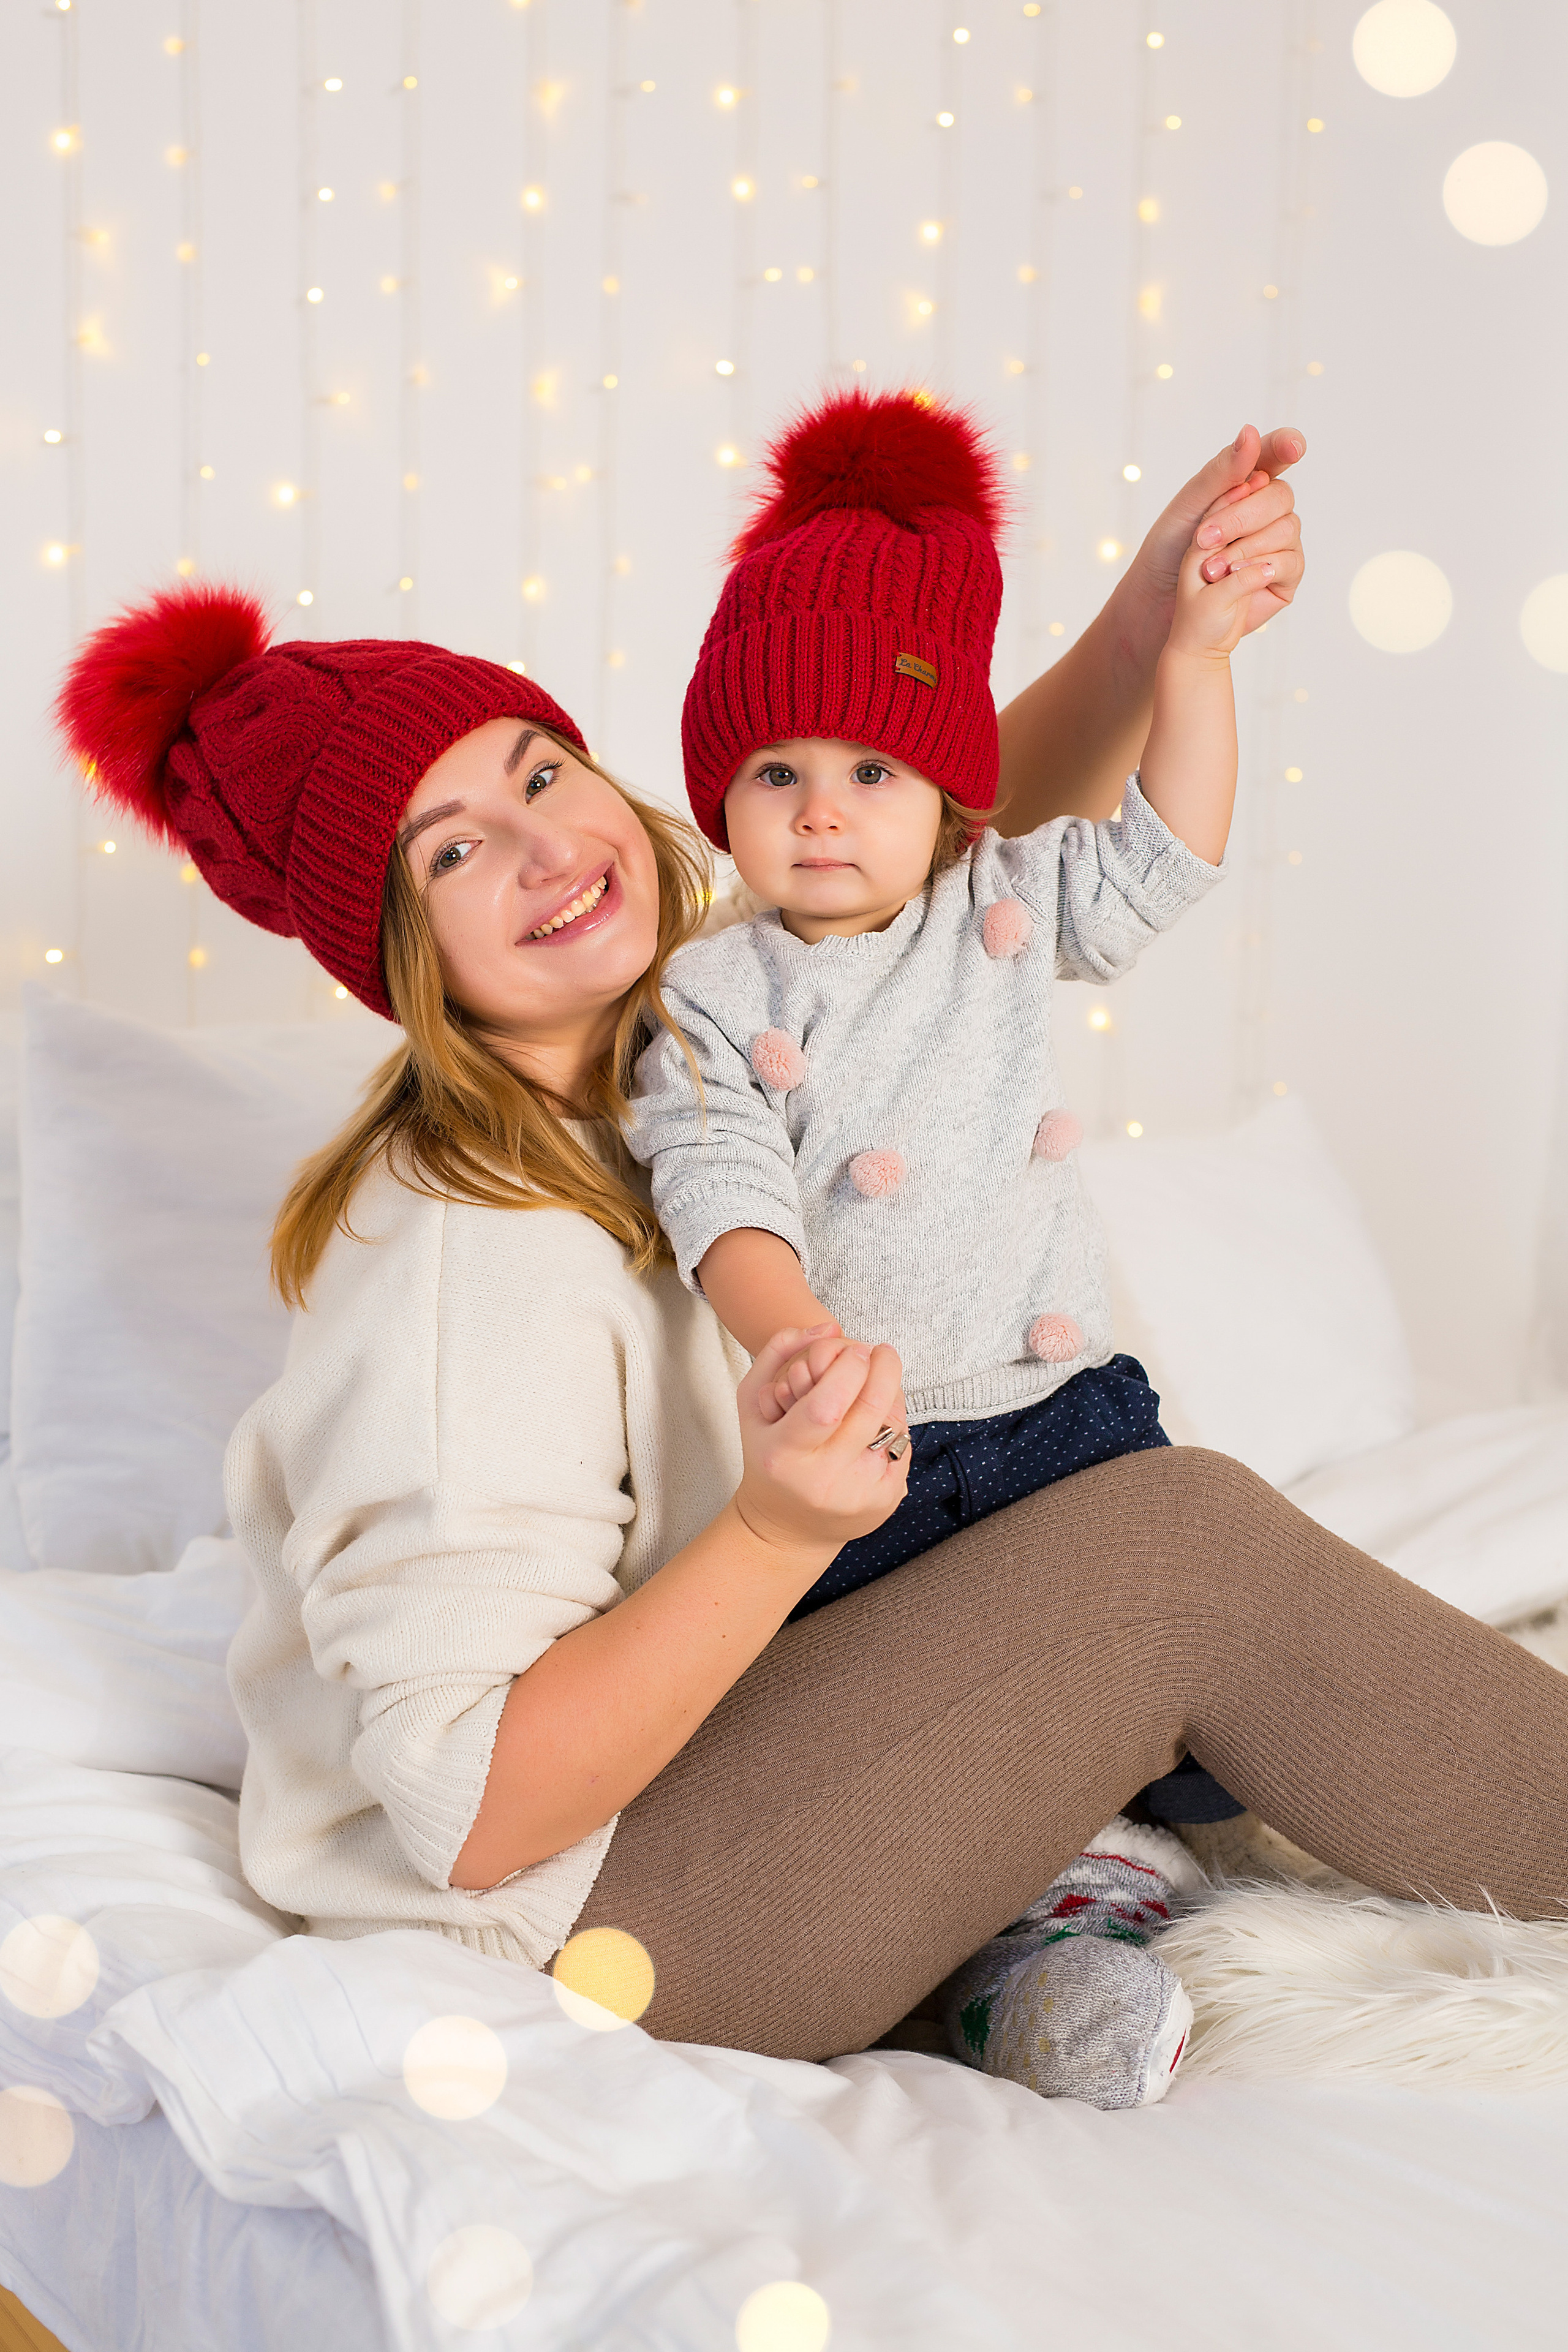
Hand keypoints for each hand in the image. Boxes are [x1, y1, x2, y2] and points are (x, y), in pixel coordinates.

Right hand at [735, 1326, 910, 1554]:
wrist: (786, 1527)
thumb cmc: (768, 1455)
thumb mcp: (753, 1403)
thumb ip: (777, 1351)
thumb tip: (829, 1325)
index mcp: (784, 1455)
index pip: (828, 1405)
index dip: (849, 1368)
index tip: (856, 1349)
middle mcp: (823, 1481)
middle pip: (871, 1409)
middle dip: (884, 1368)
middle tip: (881, 1352)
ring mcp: (858, 1495)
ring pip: (894, 1426)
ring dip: (892, 1396)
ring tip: (875, 1388)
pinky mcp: (885, 1503)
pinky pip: (903, 1447)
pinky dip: (894, 1426)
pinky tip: (876, 1425)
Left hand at [1121, 424, 1305, 650]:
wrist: (1160, 602)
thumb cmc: (1169, 549)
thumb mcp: (1191, 505)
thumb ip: (1223, 471)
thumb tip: (1250, 433)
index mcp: (1246, 482)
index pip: (1276, 453)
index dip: (1287, 445)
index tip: (1292, 447)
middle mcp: (1268, 509)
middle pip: (1281, 495)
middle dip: (1242, 516)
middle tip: (1205, 537)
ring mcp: (1280, 541)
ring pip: (1288, 527)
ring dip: (1246, 546)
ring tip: (1211, 567)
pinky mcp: (1284, 575)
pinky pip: (1291, 561)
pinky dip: (1260, 566)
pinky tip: (1234, 575)